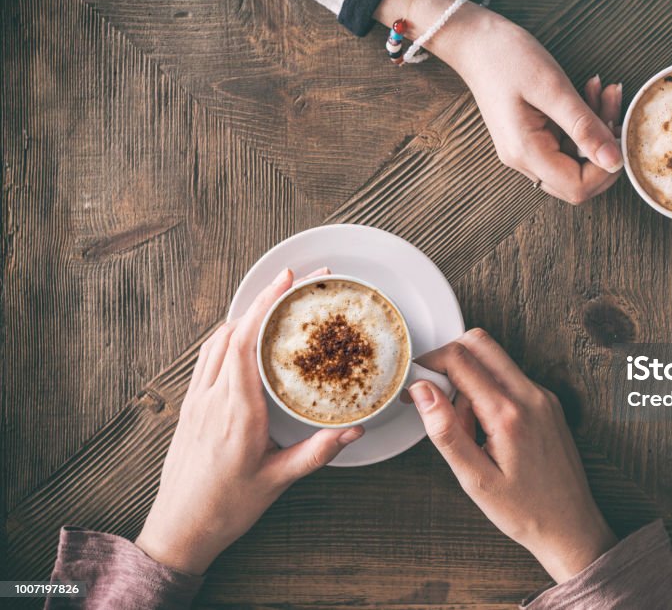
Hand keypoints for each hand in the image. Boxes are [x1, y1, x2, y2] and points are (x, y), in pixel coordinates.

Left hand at [135, 268, 363, 573]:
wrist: (179, 530)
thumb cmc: (226, 508)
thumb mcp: (278, 481)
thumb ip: (317, 452)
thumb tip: (354, 431)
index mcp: (236, 412)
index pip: (247, 342)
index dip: (268, 305)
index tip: (290, 282)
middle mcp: (212, 398)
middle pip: (233, 330)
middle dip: (265, 299)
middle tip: (295, 280)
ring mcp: (196, 400)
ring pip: (217, 340)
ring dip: (245, 314)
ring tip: (275, 301)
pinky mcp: (190, 407)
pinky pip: (208, 357)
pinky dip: (229, 336)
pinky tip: (245, 337)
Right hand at [375, 0, 622, 204]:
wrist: (473, 41)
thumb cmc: (506, 57)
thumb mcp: (551, 88)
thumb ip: (584, 127)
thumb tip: (614, 161)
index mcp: (526, 152)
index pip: (578, 187)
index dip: (606, 169)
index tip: (618, 132)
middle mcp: (523, 160)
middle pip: (578, 180)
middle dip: (604, 147)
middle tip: (612, 104)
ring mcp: (525, 151)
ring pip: (575, 160)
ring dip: (596, 129)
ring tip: (603, 91)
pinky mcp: (530, 138)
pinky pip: (566, 143)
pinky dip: (583, 122)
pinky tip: (590, 93)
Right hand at [409, 328, 617, 582]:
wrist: (571, 527)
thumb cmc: (524, 511)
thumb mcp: (474, 478)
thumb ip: (445, 430)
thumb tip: (422, 390)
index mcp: (508, 413)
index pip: (460, 358)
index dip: (428, 365)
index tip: (416, 386)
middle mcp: (530, 395)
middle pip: (480, 343)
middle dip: (449, 360)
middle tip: (436, 398)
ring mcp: (543, 396)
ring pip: (495, 359)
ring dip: (470, 378)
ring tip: (468, 427)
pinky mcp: (548, 403)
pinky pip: (510, 378)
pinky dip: (489, 391)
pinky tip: (487, 430)